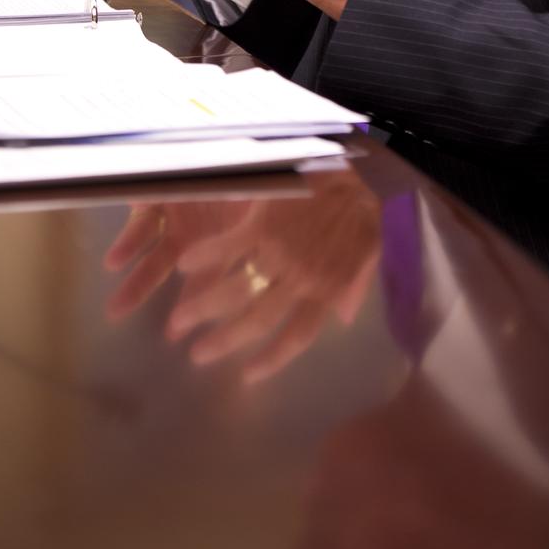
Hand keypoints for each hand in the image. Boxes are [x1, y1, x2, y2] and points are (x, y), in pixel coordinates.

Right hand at [104, 172, 380, 384]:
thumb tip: (342, 319)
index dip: (271, 360)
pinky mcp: (262, 224)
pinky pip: (227, 248)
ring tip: (178, 322)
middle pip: (256, 322)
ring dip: (203, 309)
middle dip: (223, 342)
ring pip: (235, 291)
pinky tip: (183, 265)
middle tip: (195, 356)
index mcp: (326, 291)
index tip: (247, 377)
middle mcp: (298, 281)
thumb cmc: (366, 211)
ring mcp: (278, 253)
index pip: (296, 338)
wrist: (360, 171)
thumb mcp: (369, 255)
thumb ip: (353, 289)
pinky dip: (205, 258)